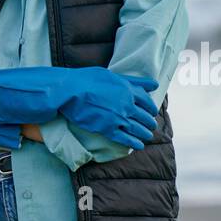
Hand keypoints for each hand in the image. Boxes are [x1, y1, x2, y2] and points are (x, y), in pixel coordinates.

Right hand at [0, 65, 158, 149]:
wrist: (68, 91)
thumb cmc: (86, 80)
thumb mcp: (110, 75)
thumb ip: (132, 81)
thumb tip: (152, 83)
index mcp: (128, 89)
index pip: (147, 102)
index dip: (150, 108)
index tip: (151, 112)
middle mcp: (126, 104)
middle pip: (145, 117)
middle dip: (149, 123)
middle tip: (150, 126)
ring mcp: (118, 118)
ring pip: (138, 129)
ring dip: (144, 134)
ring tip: (146, 136)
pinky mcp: (108, 129)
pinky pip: (126, 139)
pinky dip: (134, 143)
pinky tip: (137, 145)